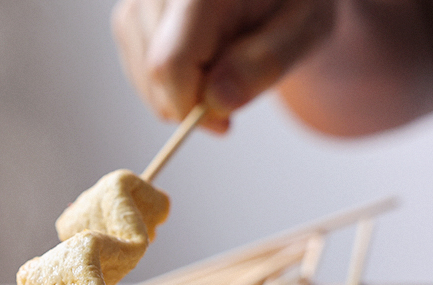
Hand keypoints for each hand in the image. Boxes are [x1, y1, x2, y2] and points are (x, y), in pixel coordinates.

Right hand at [111, 0, 335, 132]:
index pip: (172, 63)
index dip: (192, 107)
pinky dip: (168, 84)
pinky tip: (200, 61)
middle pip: (156, 73)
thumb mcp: (303, 32)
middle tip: (234, 89)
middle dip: (191, 99)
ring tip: (222, 64)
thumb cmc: (292, 4)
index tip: (224, 123)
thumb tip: (216, 102)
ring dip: (181, 93)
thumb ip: (264, 65)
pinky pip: (138, 73)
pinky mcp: (129, 15)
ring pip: (143, 78)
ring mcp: (138, 1)